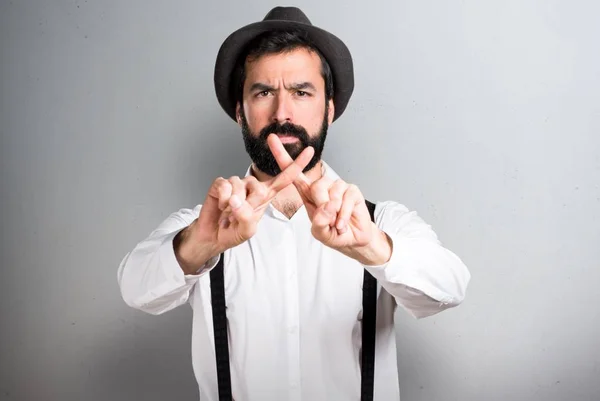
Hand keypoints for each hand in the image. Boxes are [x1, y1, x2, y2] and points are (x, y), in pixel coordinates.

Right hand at [174, 141, 314, 272]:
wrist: (212, 236)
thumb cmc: (234, 232)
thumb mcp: (247, 231)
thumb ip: (247, 217)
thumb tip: (236, 200)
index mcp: (265, 196)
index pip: (284, 179)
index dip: (297, 165)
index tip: (310, 150)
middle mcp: (253, 186)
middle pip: (259, 187)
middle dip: (249, 205)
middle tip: (239, 216)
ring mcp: (237, 183)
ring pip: (239, 185)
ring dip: (232, 204)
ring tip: (228, 212)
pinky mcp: (221, 183)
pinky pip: (224, 185)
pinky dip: (222, 198)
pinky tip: (220, 205)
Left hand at [267, 134, 376, 251]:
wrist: (353, 239)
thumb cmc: (332, 233)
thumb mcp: (319, 231)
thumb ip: (318, 222)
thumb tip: (326, 207)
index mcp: (308, 192)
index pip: (292, 172)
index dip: (282, 156)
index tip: (271, 139)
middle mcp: (322, 185)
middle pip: (316, 187)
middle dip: (321, 207)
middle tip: (327, 221)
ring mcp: (338, 186)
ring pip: (332, 195)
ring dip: (334, 214)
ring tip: (336, 223)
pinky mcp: (351, 190)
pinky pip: (346, 200)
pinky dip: (344, 216)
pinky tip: (343, 223)